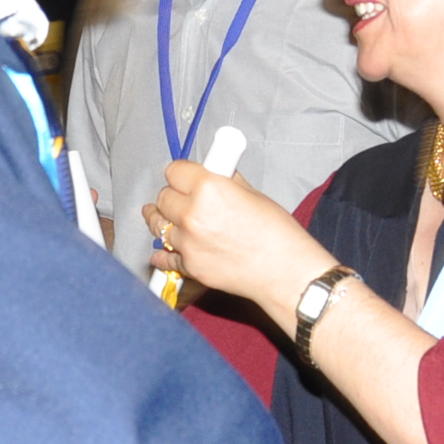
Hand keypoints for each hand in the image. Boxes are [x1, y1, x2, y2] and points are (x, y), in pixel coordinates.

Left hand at [147, 158, 331, 315]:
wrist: (285, 271)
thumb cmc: (277, 234)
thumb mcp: (253, 194)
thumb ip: (226, 181)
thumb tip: (214, 173)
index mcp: (208, 188)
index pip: (174, 171)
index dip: (181, 173)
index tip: (184, 176)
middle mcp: (192, 214)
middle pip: (163, 198)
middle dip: (173, 196)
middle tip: (182, 198)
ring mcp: (188, 243)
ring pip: (158, 225)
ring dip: (163, 220)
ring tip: (160, 217)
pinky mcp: (189, 266)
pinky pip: (164, 256)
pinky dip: (164, 253)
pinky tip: (163, 250)